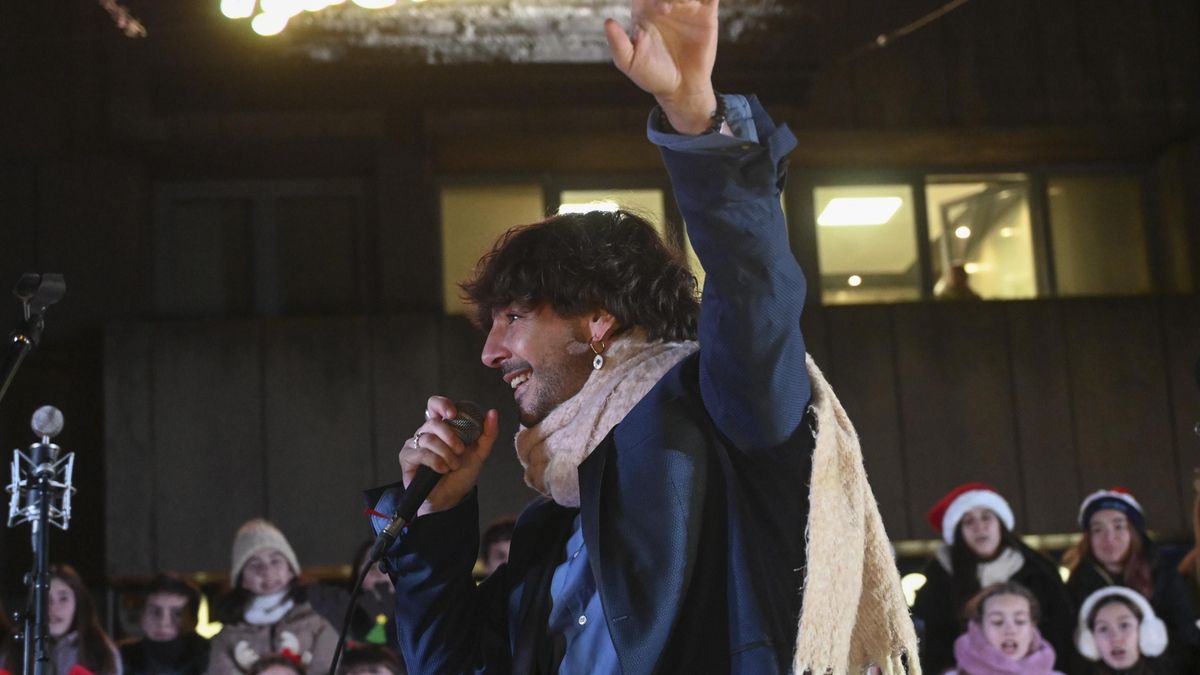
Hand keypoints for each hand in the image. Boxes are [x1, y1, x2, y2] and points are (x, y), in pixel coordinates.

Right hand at [398, 396, 499, 516]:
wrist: (451, 498)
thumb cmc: (462, 474)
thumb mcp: (479, 454)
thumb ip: (488, 434)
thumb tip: (492, 412)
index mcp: (442, 427)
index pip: (435, 405)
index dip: (442, 404)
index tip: (453, 414)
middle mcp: (426, 432)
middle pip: (434, 422)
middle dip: (451, 437)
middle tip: (460, 451)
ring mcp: (415, 444)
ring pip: (428, 439)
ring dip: (445, 454)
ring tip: (453, 466)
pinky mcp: (407, 457)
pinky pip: (420, 453)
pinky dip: (435, 462)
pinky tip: (442, 470)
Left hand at [604, 0, 718, 133]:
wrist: (682, 89)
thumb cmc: (652, 76)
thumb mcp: (630, 62)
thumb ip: (618, 43)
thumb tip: (608, 22)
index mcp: (644, 9)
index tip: (659, 10)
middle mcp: (665, 3)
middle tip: (668, 9)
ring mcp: (686, 7)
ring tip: (685, 6)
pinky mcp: (706, 14)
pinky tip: (699, 4)